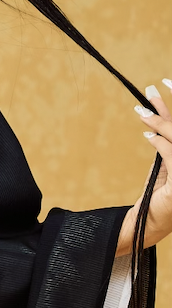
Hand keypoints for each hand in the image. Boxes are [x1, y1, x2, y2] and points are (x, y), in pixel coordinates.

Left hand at [117, 79, 171, 254]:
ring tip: (141, 111)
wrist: (154, 224)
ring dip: (159, 123)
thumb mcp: (164, 160)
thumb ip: (164, 139)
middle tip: (150, 90)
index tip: (165, 83)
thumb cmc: (162, 192)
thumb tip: (154, 113)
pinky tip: (148, 135)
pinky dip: (160, 143)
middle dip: (166, 109)